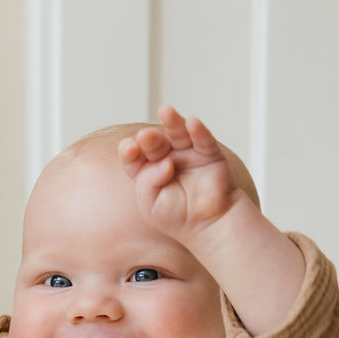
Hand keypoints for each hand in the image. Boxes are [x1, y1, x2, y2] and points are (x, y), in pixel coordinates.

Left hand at [118, 106, 238, 241]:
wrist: (209, 226)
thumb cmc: (177, 218)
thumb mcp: (150, 204)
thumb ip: (147, 182)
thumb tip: (165, 162)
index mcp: (148, 172)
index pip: (134, 156)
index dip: (129, 150)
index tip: (129, 149)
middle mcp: (167, 159)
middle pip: (155, 143)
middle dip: (149, 139)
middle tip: (145, 137)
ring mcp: (188, 154)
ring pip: (178, 133)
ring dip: (172, 122)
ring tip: (165, 111)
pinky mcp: (209, 154)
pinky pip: (203, 139)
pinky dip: (198, 130)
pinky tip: (192, 123)